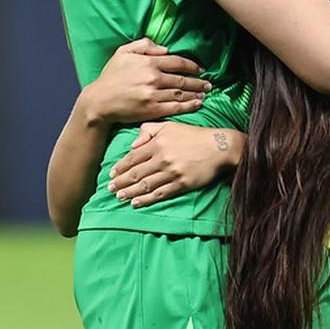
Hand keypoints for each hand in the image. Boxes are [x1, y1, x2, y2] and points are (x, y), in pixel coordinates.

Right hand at [80, 38, 210, 124]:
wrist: (99, 101)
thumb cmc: (111, 76)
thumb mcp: (123, 52)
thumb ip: (144, 45)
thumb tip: (165, 48)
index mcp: (148, 62)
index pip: (177, 62)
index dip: (192, 66)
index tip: (200, 69)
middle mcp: (153, 78)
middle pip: (182, 79)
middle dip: (198, 81)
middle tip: (209, 83)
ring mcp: (153, 95)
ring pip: (181, 94)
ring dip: (196, 94)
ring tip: (205, 94)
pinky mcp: (152, 110)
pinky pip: (175, 107)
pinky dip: (189, 106)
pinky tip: (197, 104)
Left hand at [108, 122, 245, 207]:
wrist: (219, 147)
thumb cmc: (194, 135)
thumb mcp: (170, 126)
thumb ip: (148, 130)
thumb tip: (133, 144)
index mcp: (157, 143)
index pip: (133, 157)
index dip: (120, 167)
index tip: (111, 174)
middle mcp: (162, 158)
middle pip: (136, 173)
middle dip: (121, 182)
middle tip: (110, 189)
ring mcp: (172, 172)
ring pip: (145, 185)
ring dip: (130, 192)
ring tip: (120, 197)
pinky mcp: (182, 184)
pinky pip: (160, 193)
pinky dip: (146, 199)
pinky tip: (136, 203)